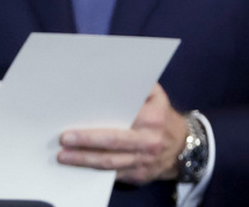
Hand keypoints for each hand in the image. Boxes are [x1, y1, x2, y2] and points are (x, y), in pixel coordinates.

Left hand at [57, 84, 185, 184]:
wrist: (186, 148)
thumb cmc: (161, 117)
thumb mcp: (156, 96)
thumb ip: (139, 84)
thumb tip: (113, 73)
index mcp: (151, 119)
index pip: (121, 119)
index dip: (98, 121)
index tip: (74, 118)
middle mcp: (148, 142)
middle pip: (112, 143)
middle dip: (86, 142)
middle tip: (63, 139)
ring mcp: (144, 161)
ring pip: (111, 163)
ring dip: (85, 161)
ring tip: (63, 156)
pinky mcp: (139, 176)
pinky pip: (114, 175)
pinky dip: (94, 173)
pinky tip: (78, 169)